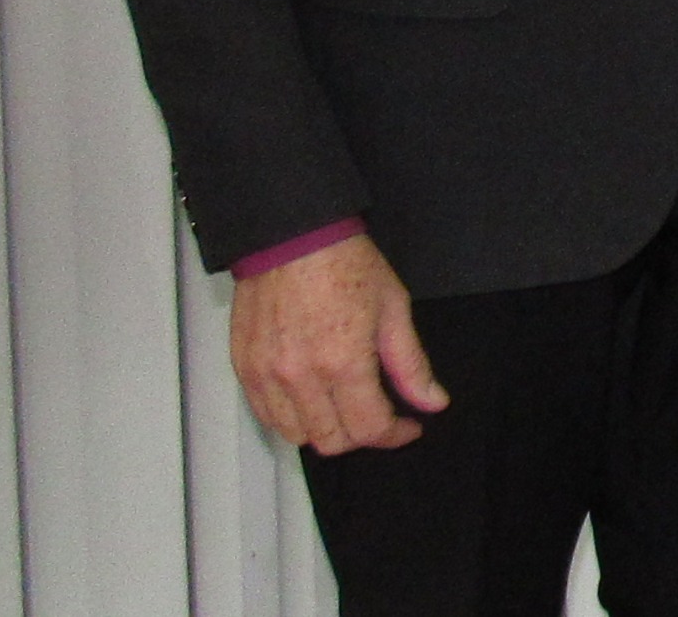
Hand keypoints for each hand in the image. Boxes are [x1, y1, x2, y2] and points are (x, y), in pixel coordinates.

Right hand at [231, 232, 444, 454]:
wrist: (292, 236)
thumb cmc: (346, 264)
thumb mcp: (394, 309)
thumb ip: (411, 365)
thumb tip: (432, 403)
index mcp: (343, 362)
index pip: (369, 428)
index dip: (395, 436)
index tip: (408, 427)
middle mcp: (300, 377)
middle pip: (331, 441)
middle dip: (362, 436)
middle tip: (378, 416)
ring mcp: (267, 375)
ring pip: (295, 435)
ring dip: (324, 431)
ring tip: (344, 408)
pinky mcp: (245, 367)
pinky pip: (266, 414)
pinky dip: (291, 418)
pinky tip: (311, 399)